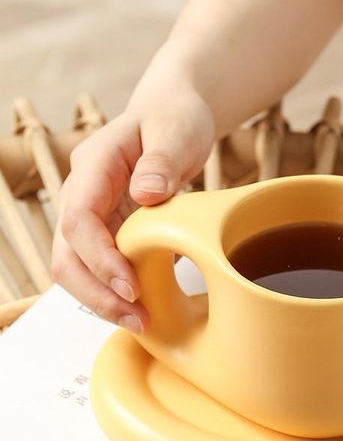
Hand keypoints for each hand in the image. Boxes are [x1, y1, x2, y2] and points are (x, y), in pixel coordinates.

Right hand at [52, 48, 213, 333]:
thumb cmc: (174, 119)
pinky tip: (142, 308)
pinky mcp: (110, 229)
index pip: (79, 219)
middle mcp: (84, 193)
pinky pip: (101, 267)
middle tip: (138, 321)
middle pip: (68, 254)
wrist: (172, 117)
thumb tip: (146, 194)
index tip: (131, 286)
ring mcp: (94, 214)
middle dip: (97, 294)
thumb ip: (162, 160)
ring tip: (142, 323)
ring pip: (79, 268)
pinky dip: (116, 291)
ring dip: (104, 301)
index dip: (100, 259)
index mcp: (94, 166)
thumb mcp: (176, 130)